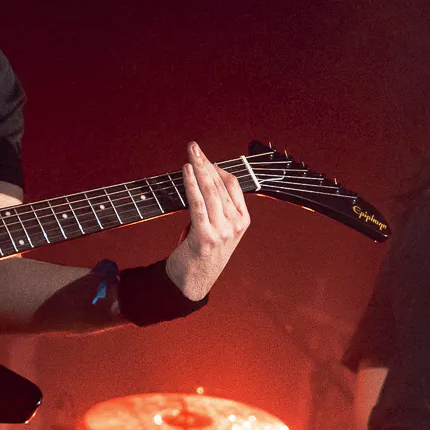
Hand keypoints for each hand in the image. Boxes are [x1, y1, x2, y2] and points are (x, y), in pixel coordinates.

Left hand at [165, 142, 250, 300]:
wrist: (192, 283)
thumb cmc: (201, 254)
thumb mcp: (218, 230)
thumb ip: (217, 209)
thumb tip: (205, 179)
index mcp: (242, 221)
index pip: (233, 185)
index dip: (216, 168)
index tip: (202, 157)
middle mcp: (236, 225)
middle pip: (220, 185)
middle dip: (205, 162)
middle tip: (193, 146)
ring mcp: (223, 231)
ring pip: (211, 191)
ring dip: (198, 168)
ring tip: (190, 153)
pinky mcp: (206, 236)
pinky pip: (198, 204)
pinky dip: (192, 184)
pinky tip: (186, 170)